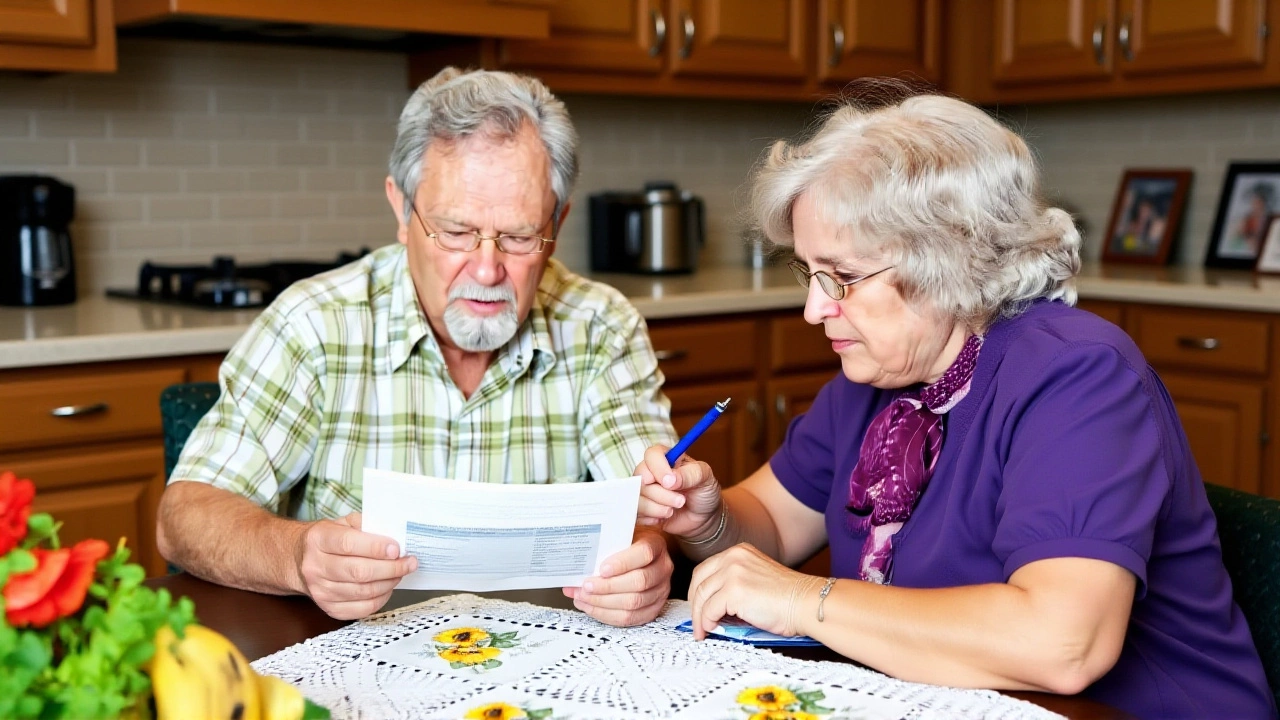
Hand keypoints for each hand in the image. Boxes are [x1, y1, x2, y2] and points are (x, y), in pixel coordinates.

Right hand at [295, 512, 418, 619]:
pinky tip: (388, 587)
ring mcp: (320, 590)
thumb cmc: (328, 539)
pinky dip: (381, 599)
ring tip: (400, 572)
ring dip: (389, 583)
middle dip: (391, 568)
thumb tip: (393, 534)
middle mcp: (315, 566)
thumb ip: (366, 525)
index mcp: (318, 539)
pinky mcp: (328, 608)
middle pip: (359, 572)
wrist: (300, 560)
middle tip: (409, 562)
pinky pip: (361, 609)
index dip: (376, 547)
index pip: (348, 544)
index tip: (397, 548)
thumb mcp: (342, 522)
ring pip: (363, 592)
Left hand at [562, 525, 671, 626]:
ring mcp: (661, 591)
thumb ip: (605, 545)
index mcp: (656, 545)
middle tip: (585, 586)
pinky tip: (591, 607)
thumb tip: (579, 562)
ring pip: (633, 604)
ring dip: (603, 603)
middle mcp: (662, 568)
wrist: (643, 556)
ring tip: (583, 597)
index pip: (643, 554)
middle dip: (607, 587)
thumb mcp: (620, 535)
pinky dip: (607, 614)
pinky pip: (630, 618)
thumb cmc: (627, 544)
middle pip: (639, 582)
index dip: (622, 563)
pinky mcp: (653, 608)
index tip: (601, 569)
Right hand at [633, 445, 722, 539]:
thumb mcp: (705, 477)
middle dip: (661, 494)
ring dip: (656, 508)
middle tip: (680, 501)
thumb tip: (670, 479)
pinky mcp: (641, 508)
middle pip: (641, 478)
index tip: (671, 483)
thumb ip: (689, 474)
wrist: (704, 517)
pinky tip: (664, 517)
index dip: (658, 468)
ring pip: (637, 497)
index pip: (652, 455)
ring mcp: (645, 490)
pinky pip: (636, 513)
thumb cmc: (704, 491)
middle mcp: (651, 472)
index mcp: (666, 458)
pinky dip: (651, 518)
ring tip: (672, 511)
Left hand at [687, 542, 821, 639]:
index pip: (706, 570)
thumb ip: (734, 586)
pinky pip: (709, 610)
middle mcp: (733, 557)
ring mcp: (732, 572)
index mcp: (739, 552)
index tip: (699, 608)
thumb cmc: (788, 599)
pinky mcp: (734, 591)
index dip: (699, 592)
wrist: (806, 603)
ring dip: (699, 617)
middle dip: (695, 604)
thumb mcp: (756, 580)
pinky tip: (712, 630)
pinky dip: (707, 623)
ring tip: (703, 631)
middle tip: (698, 622)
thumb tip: (713, 610)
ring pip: (701, 597)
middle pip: (699, 581)